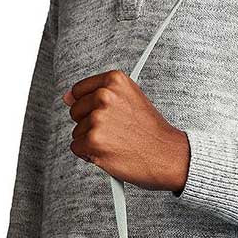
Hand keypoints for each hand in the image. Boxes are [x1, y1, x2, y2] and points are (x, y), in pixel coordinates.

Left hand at [63, 70, 189, 191]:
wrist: (169, 156)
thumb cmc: (153, 133)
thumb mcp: (131, 100)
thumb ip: (100, 94)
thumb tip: (67, 98)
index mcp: (114, 81)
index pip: (79, 91)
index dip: (88, 106)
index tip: (102, 115)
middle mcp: (105, 96)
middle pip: (75, 112)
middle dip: (90, 124)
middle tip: (116, 132)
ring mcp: (98, 119)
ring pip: (77, 132)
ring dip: (93, 141)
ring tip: (118, 142)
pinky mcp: (94, 141)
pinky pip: (77, 148)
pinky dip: (91, 155)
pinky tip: (111, 152)